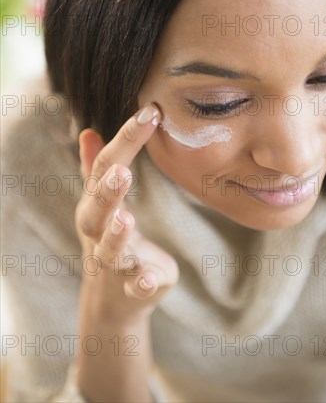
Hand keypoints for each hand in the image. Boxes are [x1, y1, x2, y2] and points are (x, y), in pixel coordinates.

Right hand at [76, 102, 178, 317]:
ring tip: (126, 218)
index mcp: (96, 207)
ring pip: (111, 251)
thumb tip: (88, 131)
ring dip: (116, 236)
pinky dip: (140, 283)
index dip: (127, 139)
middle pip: (97, 213)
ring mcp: (116, 263)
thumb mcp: (102, 203)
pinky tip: (148, 278)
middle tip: (121, 171)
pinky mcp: (135, 287)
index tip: (151, 112)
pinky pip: (135, 288)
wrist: (112, 300)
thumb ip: (97, 169)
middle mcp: (100, 233)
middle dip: (107, 192)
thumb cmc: (111, 240)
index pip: (107, 167)